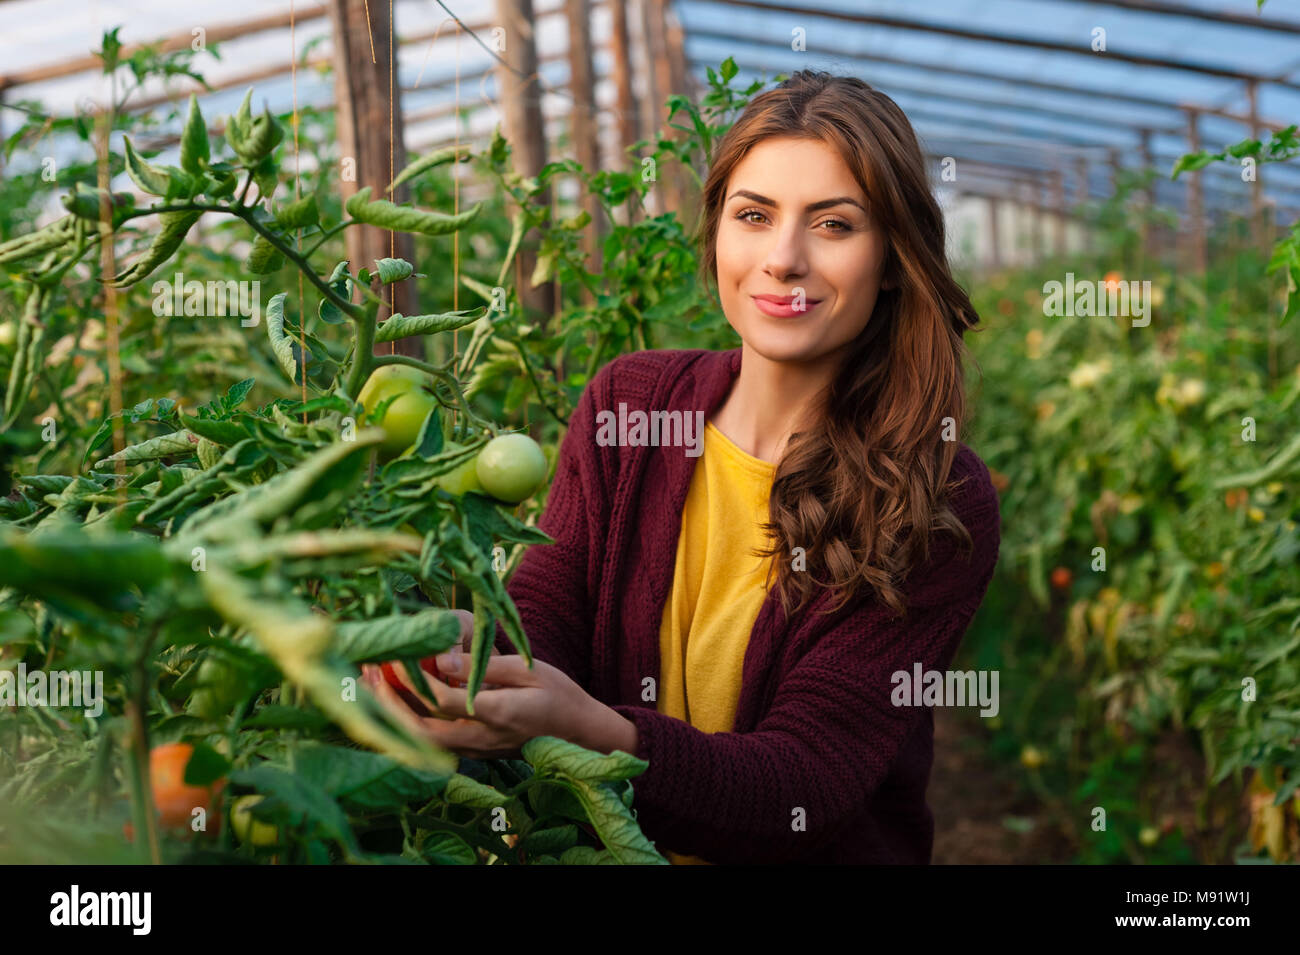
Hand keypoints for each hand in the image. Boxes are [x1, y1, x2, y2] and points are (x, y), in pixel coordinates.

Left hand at [361, 650, 633, 759]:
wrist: (578, 734)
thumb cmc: (558, 694)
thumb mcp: (529, 671)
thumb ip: (485, 667)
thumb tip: (443, 661)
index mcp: (498, 713)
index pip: (444, 701)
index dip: (414, 681)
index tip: (395, 655)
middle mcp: (481, 738)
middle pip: (420, 730)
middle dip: (388, 704)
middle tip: (367, 673)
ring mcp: (475, 750)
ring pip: (420, 741)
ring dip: (392, 715)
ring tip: (371, 684)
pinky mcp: (471, 751)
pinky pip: (430, 741)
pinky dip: (406, 722)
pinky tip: (392, 700)